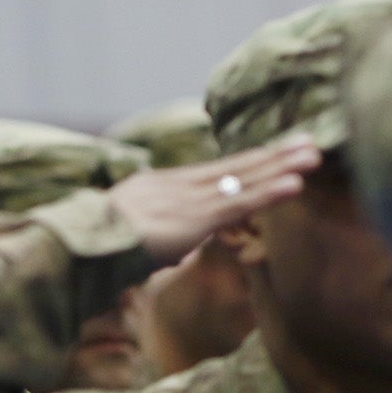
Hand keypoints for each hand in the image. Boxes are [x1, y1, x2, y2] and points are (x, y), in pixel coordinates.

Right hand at [108, 137, 319, 265]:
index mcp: (161, 186)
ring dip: (281, 168)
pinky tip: (294, 185)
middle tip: (308, 142)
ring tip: (313, 156)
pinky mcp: (193, 218)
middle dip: (273, 155)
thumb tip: (164, 246)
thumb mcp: (126, 236)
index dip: (248, 161)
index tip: (275, 152)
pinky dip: (269, 192)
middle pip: (234, 166)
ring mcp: (187, 199)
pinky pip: (239, 203)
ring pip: (243, 179)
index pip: (214, 172)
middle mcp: (177, 184)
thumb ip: (152, 236)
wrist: (78, 246)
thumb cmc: (93, 250)